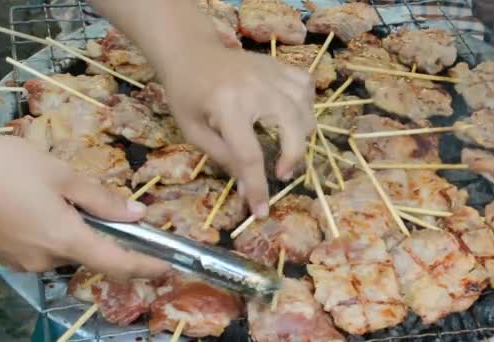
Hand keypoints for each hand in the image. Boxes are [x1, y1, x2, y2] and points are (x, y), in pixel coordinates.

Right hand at [0, 135, 169, 278]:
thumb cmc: (6, 167)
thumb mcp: (62, 175)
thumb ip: (102, 199)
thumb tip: (136, 215)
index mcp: (66, 239)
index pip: (118, 263)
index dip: (146, 266)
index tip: (166, 267)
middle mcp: (46, 259)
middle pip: (91, 253)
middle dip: (103, 234)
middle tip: (102, 205)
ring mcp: (24, 261)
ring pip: (65, 248)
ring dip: (74, 228)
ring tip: (57, 195)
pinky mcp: (7, 255)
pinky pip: (43, 247)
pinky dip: (53, 231)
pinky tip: (38, 205)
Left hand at [163, 47, 314, 216]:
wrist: (190, 52)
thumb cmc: (186, 94)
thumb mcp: (194, 132)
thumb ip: (223, 158)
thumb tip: (247, 188)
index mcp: (228, 106)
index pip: (249, 155)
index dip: (257, 187)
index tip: (261, 211)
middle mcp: (256, 88)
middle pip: (292, 128)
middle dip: (292, 159)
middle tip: (280, 174)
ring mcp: (272, 73)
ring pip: (305, 109)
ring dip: (302, 135)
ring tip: (287, 147)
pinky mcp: (279, 66)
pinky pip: (306, 86)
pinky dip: (306, 105)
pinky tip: (295, 116)